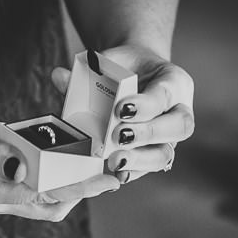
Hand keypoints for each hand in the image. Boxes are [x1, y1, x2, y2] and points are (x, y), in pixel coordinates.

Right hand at [0, 105, 120, 220]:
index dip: (80, 186)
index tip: (108, 175)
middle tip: (112, 170)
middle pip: (50, 205)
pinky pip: (28, 182)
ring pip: (42, 198)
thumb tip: (25, 168)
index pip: (43, 195)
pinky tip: (66, 153)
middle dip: (83, 190)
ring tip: (98, 162)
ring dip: (70, 183)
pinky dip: (50, 172)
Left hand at [52, 44, 194, 184]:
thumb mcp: (113, 61)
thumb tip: (59, 76)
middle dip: (148, 133)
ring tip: (116, 161)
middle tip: (119, 135)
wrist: (138, 76)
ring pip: (166, 153)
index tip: (121, 108)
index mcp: (174, 82)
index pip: (166, 94)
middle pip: (179, 127)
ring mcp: (169, 137)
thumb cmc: (127, 68)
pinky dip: (132, 173)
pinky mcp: (154, 154)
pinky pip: (148, 168)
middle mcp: (179, 111)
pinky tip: (116, 175)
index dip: (146, 104)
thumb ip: (89, 70)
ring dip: (141, 160)